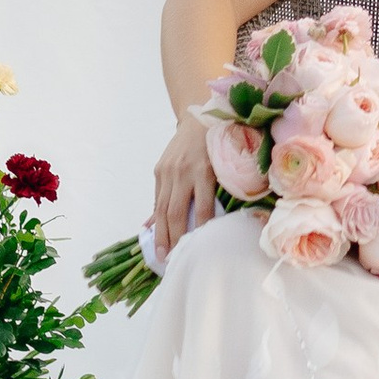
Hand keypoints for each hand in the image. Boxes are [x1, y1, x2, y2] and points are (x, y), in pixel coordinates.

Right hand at [150, 113, 217, 264]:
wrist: (198, 119)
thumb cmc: (218, 145)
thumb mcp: (224, 165)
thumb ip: (219, 191)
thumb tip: (214, 220)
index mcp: (204, 171)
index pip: (203, 207)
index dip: (200, 229)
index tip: (198, 249)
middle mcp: (183, 172)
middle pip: (176, 212)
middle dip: (173, 238)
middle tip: (171, 260)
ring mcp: (168, 171)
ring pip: (162, 208)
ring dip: (160, 233)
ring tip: (160, 253)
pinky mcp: (159, 170)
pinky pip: (157, 198)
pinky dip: (156, 217)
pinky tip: (154, 232)